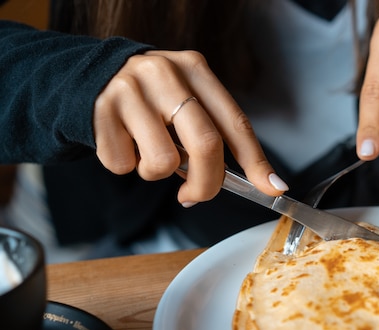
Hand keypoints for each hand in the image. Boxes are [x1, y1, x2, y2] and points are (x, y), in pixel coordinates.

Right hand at [93, 50, 287, 206]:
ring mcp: (131, 91)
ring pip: (163, 163)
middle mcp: (165, 75)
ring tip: (148, 152)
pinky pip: (123, 165)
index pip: (236, 123)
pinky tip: (124, 143)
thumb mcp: (186, 99)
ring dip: (157, 174)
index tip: (272, 187)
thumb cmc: (152, 98)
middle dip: (207, 184)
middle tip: (195, 195)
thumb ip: (212, 131)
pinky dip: (126, 166)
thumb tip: (247, 181)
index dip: (256, 161)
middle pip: (206, 145)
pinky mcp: (100, 112)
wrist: (91, 76)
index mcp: (196, 70)